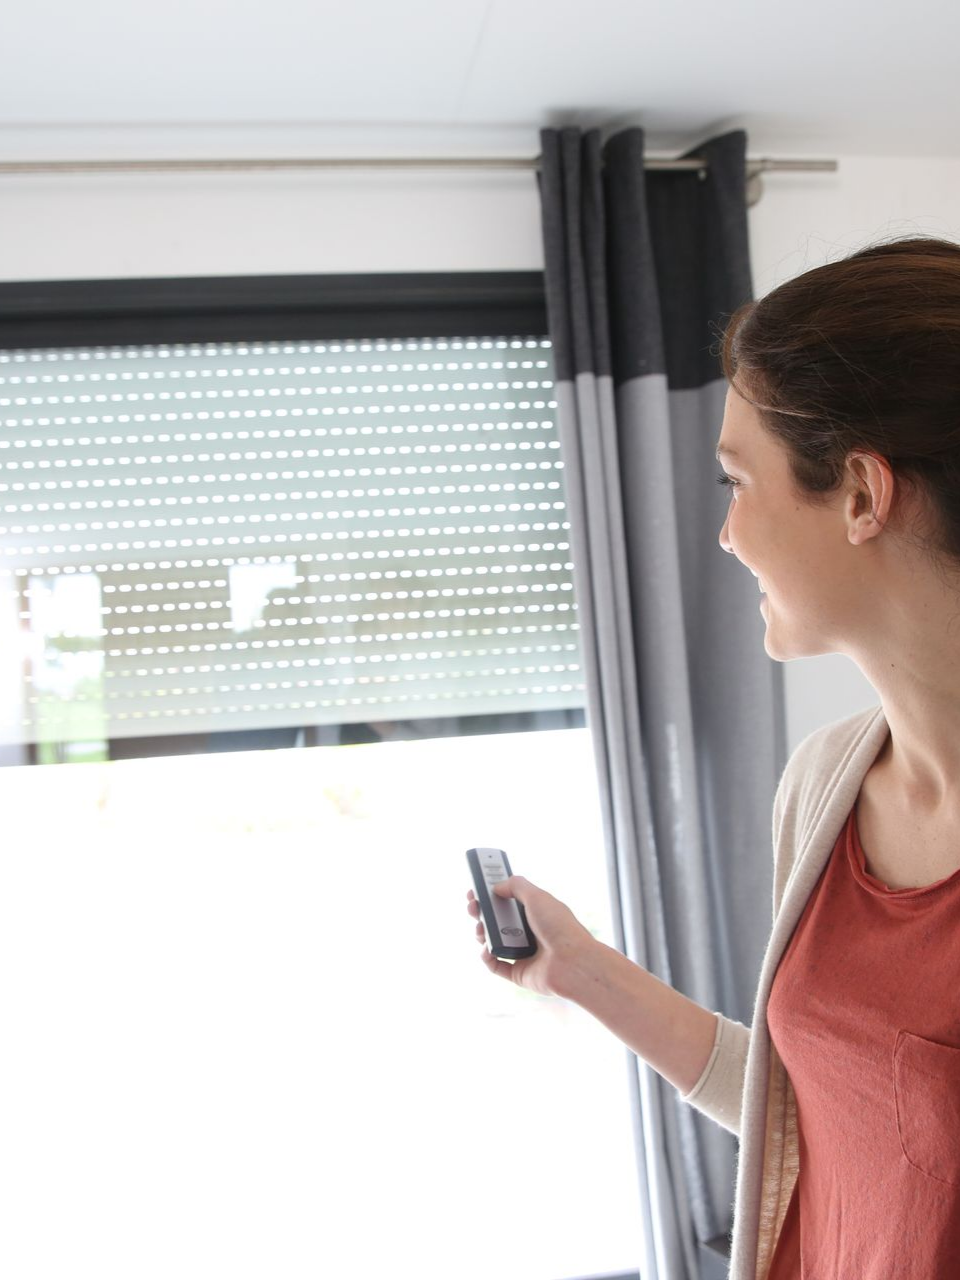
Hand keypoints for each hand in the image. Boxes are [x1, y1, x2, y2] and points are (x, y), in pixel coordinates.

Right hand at [466, 876, 598, 997]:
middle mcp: (529, 932)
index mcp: (535, 913)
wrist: (572, 962)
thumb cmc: (560, 927)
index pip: (509, 901)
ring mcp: (523, 953)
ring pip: (494, 941)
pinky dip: (488, 957)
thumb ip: (516, 886)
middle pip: (498, 921)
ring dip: (483, 933)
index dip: (492, 894)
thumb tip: (497, 886)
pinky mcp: (519, 972)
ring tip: (482, 929)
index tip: (476, 888)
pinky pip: (497, 965)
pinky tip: (487, 949)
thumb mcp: (537, 897)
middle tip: (473, 906)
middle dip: (482, 912)